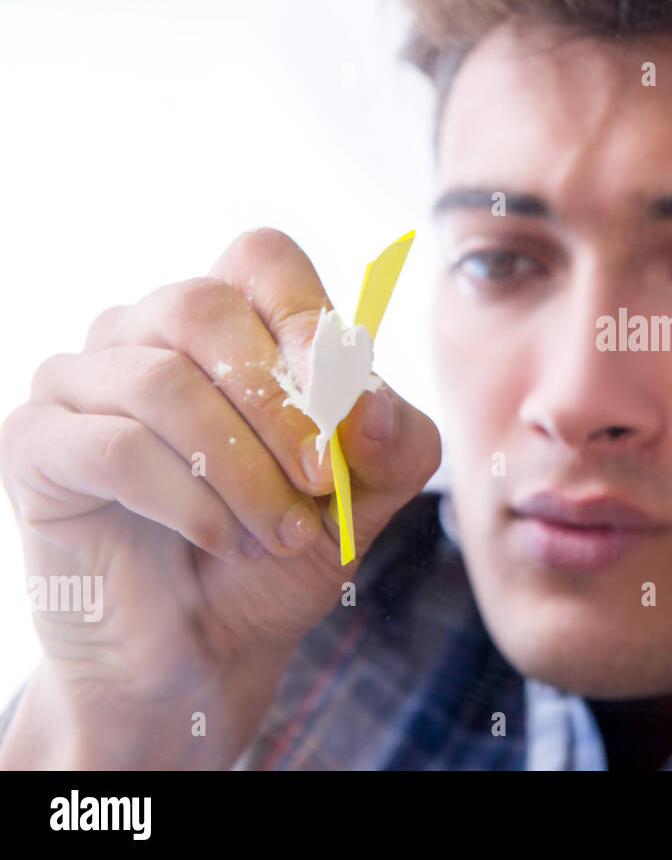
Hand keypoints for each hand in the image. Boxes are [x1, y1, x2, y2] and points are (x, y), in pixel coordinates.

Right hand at [0, 228, 440, 766]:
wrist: (207, 649)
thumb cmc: (282, 551)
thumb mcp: (367, 498)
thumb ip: (394, 442)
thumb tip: (371, 401)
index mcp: (232, 325)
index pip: (262, 260)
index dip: (306, 314)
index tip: (343, 397)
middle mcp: (148, 333)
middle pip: (206, 309)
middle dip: (280, 407)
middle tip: (318, 483)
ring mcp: (83, 381)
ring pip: (162, 380)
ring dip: (240, 470)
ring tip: (277, 534)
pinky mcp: (38, 443)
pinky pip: (113, 445)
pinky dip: (186, 500)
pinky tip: (220, 540)